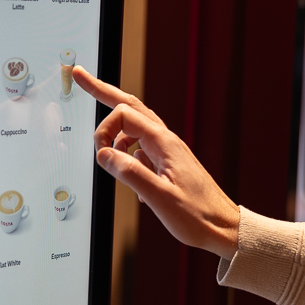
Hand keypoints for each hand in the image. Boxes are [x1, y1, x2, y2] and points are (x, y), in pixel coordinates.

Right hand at [74, 66, 239, 259]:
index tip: (99, 155)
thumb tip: (103, 154)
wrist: (223, 227)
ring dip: (114, 133)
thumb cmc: (198, 215)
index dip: (104, 130)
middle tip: (81, 77)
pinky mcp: (168, 163)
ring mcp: (168, 151)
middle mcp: (166, 141)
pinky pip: (141, 149)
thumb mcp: (160, 197)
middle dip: (104, 92)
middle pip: (130, 106)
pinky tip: (130, 179)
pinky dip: (127, 156)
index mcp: (165, 143)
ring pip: (135, 126)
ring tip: (103, 152)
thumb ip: (129, 173)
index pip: (124, 116)